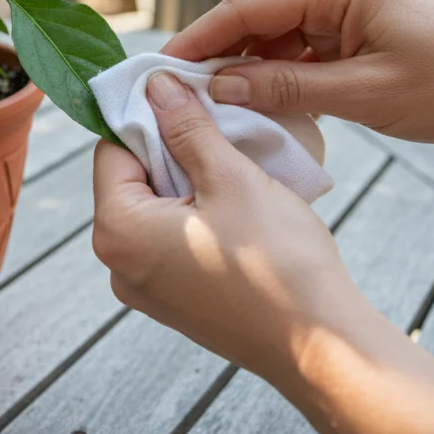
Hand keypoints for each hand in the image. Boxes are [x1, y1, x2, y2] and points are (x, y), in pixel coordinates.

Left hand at [91, 71, 364, 383]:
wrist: (321, 346)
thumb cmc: (278, 263)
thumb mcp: (232, 177)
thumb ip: (187, 128)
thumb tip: (156, 86)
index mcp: (118, 232)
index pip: (112, 149)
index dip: (149, 117)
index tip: (187, 98)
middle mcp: (118, 266)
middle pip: (132, 179)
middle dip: (172, 148)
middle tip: (220, 129)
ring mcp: (146, 289)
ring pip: (156, 209)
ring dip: (190, 181)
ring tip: (236, 168)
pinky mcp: (175, 303)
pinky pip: (173, 241)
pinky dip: (199, 215)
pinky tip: (240, 209)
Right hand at [161, 0, 433, 142]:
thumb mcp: (365, 95)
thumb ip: (288, 89)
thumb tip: (219, 88)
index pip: (248, 7)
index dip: (200, 39)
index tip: (159, 69)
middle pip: (255, 19)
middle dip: (218, 57)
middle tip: (176, 97)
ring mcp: (344, 7)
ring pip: (273, 38)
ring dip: (247, 72)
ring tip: (212, 111)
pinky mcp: (353, 31)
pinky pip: (299, 51)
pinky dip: (278, 78)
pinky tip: (258, 108)